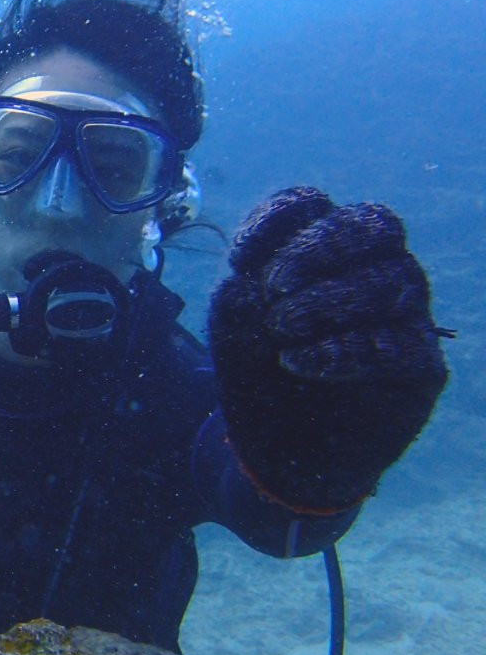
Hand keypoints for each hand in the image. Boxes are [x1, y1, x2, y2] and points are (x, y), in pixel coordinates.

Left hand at [207, 186, 448, 513]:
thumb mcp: (234, 329)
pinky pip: (399, 344)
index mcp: (321, 250)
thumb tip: (262, 278)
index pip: (312, 204)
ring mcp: (404, 314)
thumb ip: (243, 294)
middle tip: (277, 285)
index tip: (239, 259)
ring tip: (281, 330)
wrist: (278, 449)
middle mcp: (372, 270)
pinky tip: (299, 362)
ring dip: (328, 300)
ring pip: (392, 279)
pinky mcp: (419, 364)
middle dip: (323, 245)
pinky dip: (344, 350)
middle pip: (374, 223)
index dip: (277, 219)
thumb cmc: (256, 374)